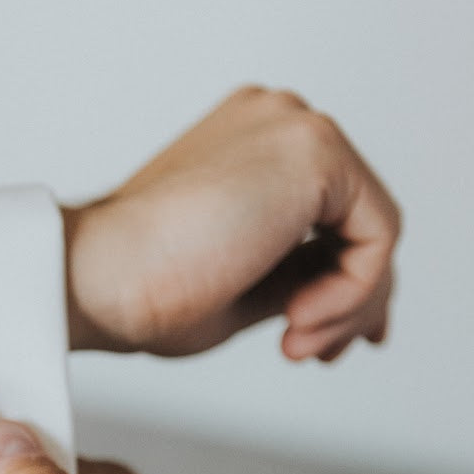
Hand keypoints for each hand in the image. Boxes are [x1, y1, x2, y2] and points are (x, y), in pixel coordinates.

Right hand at [64, 85, 399, 360]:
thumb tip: (360, 295)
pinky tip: (298, 318)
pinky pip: (377, 237)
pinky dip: (351, 292)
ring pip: (374, 231)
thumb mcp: (247, 284)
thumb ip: (303, 271)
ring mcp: (296, 127)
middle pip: (360, 218)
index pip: (332, 212)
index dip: (343, 283)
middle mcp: (277, 121)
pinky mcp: (315, 150)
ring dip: (347, 304)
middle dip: (352, 299)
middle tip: (316, 352)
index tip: (313, 338)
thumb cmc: (142, 287)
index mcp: (252, 142)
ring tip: (295, 342)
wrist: (96, 279)